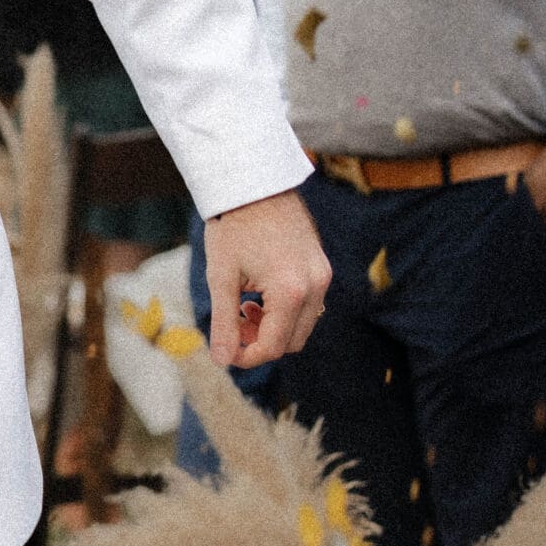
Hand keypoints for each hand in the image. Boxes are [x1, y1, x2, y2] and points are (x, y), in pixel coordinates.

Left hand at [203, 189, 329, 367]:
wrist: (255, 185)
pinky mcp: (323, 268)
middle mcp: (316, 286)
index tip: (225, 353)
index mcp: (291, 290)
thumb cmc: (233, 227)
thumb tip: (222, 360)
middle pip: (292, 341)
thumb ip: (223, 321)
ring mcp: (323, 276)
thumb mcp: (221, 277)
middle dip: (261, 341)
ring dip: (274, 327)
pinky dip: (286, 311)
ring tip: (245, 305)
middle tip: (233, 322)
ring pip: (303, 325)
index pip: (274, 346)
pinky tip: (260, 294)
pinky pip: (309, 305)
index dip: (247, 357)